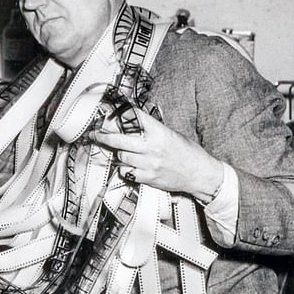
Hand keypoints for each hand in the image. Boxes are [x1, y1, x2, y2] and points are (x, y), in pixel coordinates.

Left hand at [89, 107, 223, 201]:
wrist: (199, 173)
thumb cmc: (186, 152)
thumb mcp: (170, 134)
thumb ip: (151, 129)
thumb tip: (129, 122)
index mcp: (159, 132)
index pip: (133, 118)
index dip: (117, 115)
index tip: (106, 115)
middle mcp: (152, 147)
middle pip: (118, 140)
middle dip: (103, 136)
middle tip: (94, 133)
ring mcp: (149, 164)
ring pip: (121, 156)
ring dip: (118, 153)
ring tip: (122, 151)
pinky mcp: (148, 178)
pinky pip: (126, 172)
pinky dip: (125, 169)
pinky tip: (130, 166)